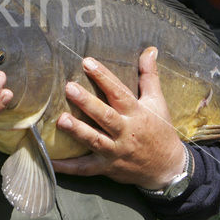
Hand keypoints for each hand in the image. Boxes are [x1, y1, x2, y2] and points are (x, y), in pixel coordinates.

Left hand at [52, 47, 186, 189]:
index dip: (104, 77)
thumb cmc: (160, 130)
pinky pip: (86, 168)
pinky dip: (68, 167)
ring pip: (95, 141)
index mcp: (136, 113)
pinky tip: (51, 161)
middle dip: (87, 103)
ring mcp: (116, 151)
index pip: (119, 93)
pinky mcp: (108, 167)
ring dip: (78, 131)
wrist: (168, 168)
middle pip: (105, 116)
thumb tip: (150, 50)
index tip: (87, 62)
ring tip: (61, 120)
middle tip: (69, 88)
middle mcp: (126, 132)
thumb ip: (149, 75)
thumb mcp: (157, 101)